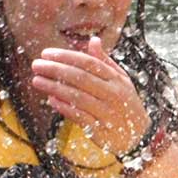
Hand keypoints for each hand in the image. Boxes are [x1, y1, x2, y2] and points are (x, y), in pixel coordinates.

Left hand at [32, 35, 148, 156]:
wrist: (141, 137)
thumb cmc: (126, 104)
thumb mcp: (122, 80)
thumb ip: (105, 61)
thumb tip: (93, 40)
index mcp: (117, 80)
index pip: (89, 63)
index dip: (66, 57)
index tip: (46, 53)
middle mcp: (113, 94)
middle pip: (81, 78)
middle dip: (56, 70)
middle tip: (36, 65)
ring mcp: (108, 113)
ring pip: (77, 97)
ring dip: (55, 88)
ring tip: (37, 80)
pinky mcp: (101, 130)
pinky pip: (80, 117)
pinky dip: (64, 108)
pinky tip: (51, 100)